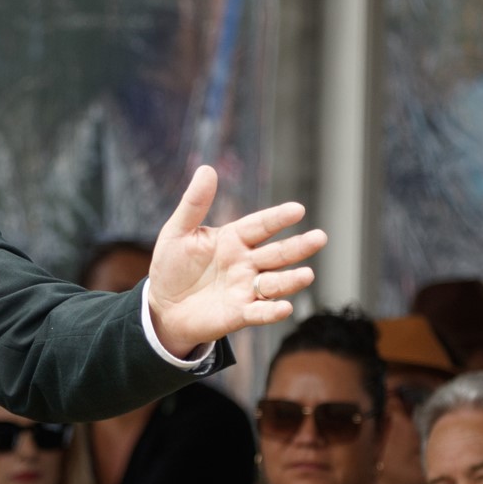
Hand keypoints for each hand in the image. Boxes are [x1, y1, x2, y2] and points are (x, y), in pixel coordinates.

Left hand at [143, 166, 326, 356]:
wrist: (162, 306)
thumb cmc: (172, 267)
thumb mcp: (177, 233)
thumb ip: (194, 204)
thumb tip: (206, 169)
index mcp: (234, 239)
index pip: (260, 226)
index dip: (278, 218)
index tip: (297, 210)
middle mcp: (246, 263)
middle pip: (277, 253)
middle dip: (299, 247)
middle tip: (319, 238)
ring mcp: (245, 289)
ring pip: (275, 283)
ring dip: (291, 280)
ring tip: (307, 275)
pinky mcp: (239, 314)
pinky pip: (260, 313)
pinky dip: (272, 311)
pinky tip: (284, 307)